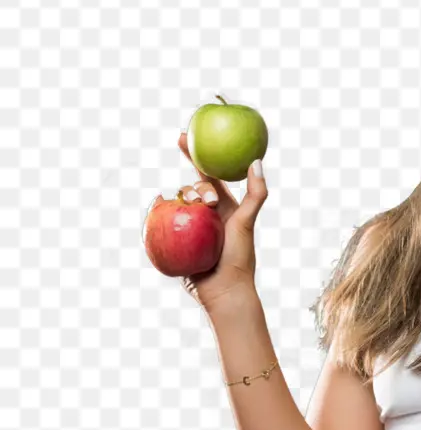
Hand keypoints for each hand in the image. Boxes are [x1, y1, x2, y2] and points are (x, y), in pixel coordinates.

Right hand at [154, 132, 267, 311]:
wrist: (224, 292)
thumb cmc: (239, 258)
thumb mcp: (247, 222)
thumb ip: (256, 193)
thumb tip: (255, 161)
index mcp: (224, 206)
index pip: (209, 174)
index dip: (196, 155)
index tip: (183, 137)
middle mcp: (206, 215)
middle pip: (191, 187)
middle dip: (192, 184)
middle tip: (201, 198)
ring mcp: (189, 228)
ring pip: (176, 203)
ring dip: (179, 200)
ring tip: (193, 212)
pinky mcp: (174, 241)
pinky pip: (160, 222)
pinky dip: (156, 212)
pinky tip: (156, 207)